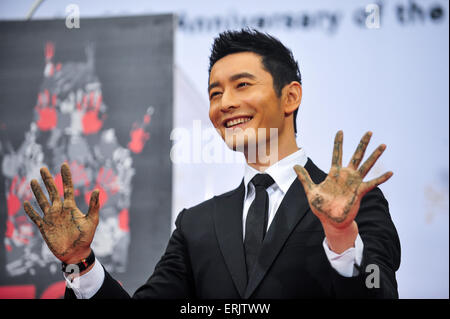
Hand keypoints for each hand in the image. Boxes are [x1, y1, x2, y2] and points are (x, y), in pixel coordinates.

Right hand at [23, 163, 99, 263]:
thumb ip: (94, 205)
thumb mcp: (92, 220)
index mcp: (70, 206)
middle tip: (43, 168)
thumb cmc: (86, 237)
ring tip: (33, 180)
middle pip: (52, 191)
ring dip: (37, 192)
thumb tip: (97, 189)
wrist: (76, 253)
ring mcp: (51, 218)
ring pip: (42, 201)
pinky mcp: (44, 227)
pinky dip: (30, 211)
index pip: (67, 188)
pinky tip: (26, 203)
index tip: (64, 164)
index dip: (65, 177)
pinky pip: (35, 217)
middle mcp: (60, 209)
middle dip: (47, 180)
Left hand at [294, 131, 392, 250]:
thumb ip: (304, 178)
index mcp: (334, 174)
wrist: (330, 221)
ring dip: (374, 156)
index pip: (336, 154)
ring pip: (366, 166)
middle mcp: (346, 175)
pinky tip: (390, 173)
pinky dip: (381, 178)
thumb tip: (294, 166)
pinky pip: (372, 183)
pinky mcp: (359, 192)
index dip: (338, 143)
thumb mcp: (310, 191)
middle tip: (369, 132)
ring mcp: (354, 183)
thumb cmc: (321, 207)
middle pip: (356, 156)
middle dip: (362, 144)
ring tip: (383, 145)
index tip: (340, 131)